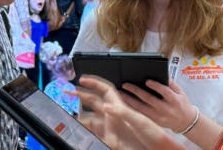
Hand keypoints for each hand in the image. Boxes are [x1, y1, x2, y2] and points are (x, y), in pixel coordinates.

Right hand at [69, 75, 184, 149]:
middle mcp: (114, 113)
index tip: (81, 79)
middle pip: (94, 99)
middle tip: (67, 90)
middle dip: (81, 94)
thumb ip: (122, 113)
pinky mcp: (109, 135)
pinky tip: (77, 125)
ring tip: (68, 107)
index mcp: (121, 105)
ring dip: (80, 110)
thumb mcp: (138, 121)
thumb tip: (106, 106)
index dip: (93, 82)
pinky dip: (84, 125)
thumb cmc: (152, 132)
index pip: (105, 89)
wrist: (155, 148)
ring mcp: (110, 124)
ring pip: (91, 114)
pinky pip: (93, 128)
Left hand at [121, 80, 196, 132]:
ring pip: (141, 108)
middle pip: (149, 99)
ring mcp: (159, 117)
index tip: (146, 80)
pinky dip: (131, 108)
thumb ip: (171, 83)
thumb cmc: (182, 104)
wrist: (186, 122)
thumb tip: (159, 72)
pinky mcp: (154, 122)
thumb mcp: (180, 92)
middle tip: (125, 84)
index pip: (165, 92)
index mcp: (174, 100)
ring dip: (129, 100)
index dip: (156, 86)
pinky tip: (124, 102)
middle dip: (136, 91)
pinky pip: (140, 114)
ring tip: (120, 92)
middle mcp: (166, 109)